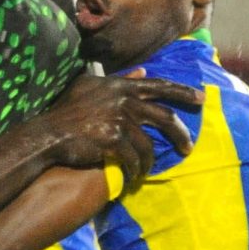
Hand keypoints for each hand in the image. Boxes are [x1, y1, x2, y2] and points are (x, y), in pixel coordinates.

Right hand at [38, 75, 199, 192]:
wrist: (47, 134)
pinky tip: (133, 177)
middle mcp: (123, 101)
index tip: (201, 98)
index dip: (182, 92)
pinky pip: (134, 159)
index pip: (159, 86)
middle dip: (181, 133)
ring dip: (151, 161)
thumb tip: (143, 72)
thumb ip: (120, 81)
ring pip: (149, 144)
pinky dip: (135, 170)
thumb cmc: (66, 111)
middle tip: (189, 147)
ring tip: (149, 170)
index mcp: (120, 87)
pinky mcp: (113, 140)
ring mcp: (119, 120)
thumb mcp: (91, 88)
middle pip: (165, 117)